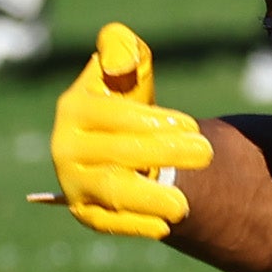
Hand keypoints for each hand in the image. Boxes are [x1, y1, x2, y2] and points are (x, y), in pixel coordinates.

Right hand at [41, 23, 211, 239]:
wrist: (121, 137)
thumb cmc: (126, 93)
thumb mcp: (127, 60)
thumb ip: (119, 46)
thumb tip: (118, 65)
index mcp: (73, 107)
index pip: (115, 116)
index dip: (155, 121)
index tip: (192, 125)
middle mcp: (65, 147)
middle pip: (119, 154)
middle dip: (166, 153)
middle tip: (206, 154)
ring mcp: (72, 182)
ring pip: (112, 192)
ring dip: (150, 199)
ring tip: (184, 205)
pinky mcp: (84, 211)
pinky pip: (109, 222)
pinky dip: (137, 225)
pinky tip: (166, 224)